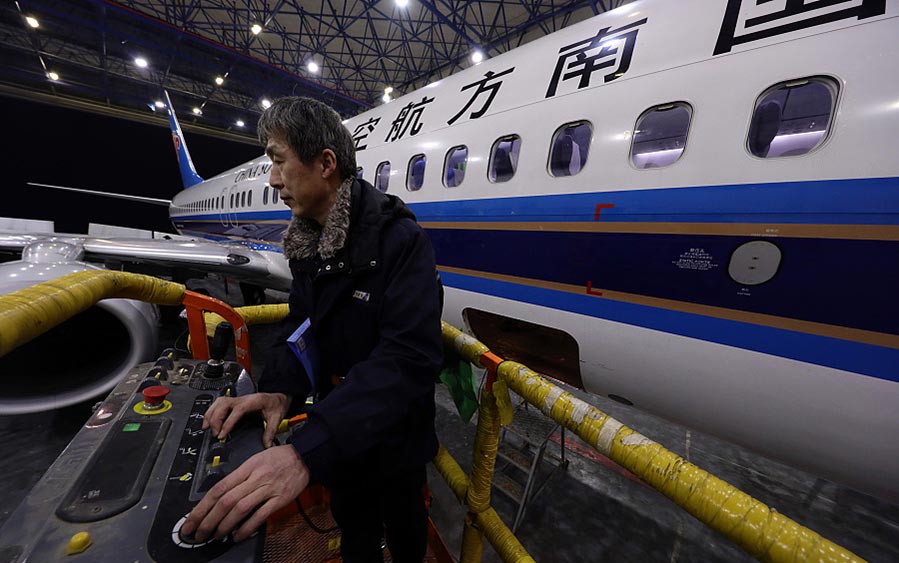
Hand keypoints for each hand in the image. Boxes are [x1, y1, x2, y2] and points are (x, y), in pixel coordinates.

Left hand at [181, 445, 309, 542]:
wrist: (306, 456)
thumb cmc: (279, 458)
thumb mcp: (255, 460)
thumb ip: (239, 477)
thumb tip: (220, 497)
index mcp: (246, 468)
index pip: (218, 488)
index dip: (202, 506)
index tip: (191, 520)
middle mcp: (254, 478)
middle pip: (225, 500)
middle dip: (208, 520)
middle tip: (198, 534)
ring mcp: (268, 489)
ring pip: (240, 508)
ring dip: (224, 525)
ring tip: (215, 536)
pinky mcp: (280, 499)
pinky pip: (260, 515)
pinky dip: (247, 527)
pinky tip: (237, 536)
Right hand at [202, 392, 289, 447]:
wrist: (278, 397)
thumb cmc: (276, 405)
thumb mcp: (276, 418)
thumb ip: (271, 431)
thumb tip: (267, 445)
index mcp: (253, 402)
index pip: (236, 411)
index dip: (227, 423)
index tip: (221, 435)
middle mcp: (242, 399)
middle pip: (223, 404)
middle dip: (216, 419)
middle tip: (215, 434)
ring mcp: (237, 400)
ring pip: (218, 402)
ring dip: (210, 414)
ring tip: (207, 428)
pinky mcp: (234, 403)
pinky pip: (218, 404)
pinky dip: (211, 412)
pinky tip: (208, 421)